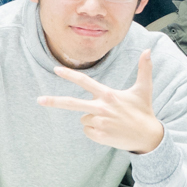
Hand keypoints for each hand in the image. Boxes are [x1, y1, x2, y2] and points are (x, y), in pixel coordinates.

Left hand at [37, 50, 165, 154]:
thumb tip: (148, 49)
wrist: (148, 137)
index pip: (85, 82)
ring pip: (83, 118)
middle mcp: (101, 108)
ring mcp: (99, 123)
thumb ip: (144, 69)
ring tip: (110, 121)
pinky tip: (109, 130)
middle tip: (38, 100)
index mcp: (108, 95)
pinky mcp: (99, 136)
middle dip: (54, 101)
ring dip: (93, 119)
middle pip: (72, 103)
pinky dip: (95, 131)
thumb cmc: (144, 111)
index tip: (56, 69)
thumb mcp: (144, 89)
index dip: (70, 75)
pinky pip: (87, 131)